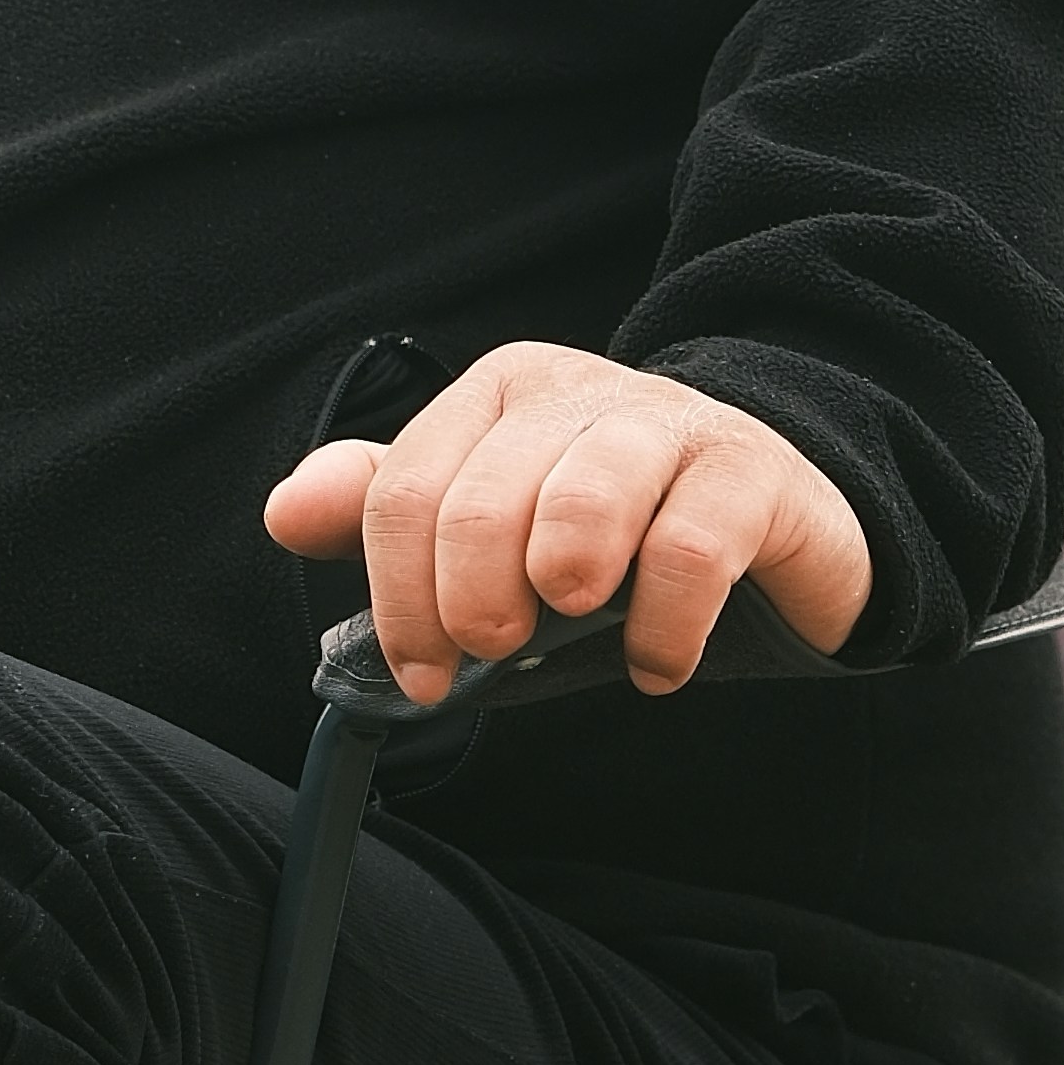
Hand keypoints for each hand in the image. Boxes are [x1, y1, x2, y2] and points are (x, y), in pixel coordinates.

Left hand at [263, 337, 874, 700]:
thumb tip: (286, 512)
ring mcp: (669, 423)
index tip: (421, 673)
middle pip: (480, 498)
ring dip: (562, 583)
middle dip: (469, 599)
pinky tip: (655, 667)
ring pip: (583, 496)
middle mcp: (578, 391)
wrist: (777, 515)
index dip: (397, 596)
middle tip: (493, 650)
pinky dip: (663, 632)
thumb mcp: (496, 529)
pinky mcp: (750, 473)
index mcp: (502, 393)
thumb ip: (390, 517)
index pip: (405, 489)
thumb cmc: (618, 536)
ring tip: (574, 626)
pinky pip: (691, 550)